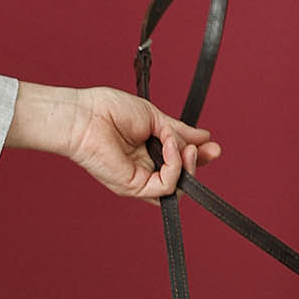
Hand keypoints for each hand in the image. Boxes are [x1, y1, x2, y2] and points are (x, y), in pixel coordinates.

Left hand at [6, 82, 219, 197]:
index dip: (198, 156)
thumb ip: (178, 131)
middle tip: (208, 149)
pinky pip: (165, 186)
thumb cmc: (109, 111)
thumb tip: (203, 136)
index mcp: (149, 152)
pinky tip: (170, 149)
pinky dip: (175, 168)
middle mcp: (144, 168)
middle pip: (182, 178)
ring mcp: (139, 180)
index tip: (211, 146)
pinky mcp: (132, 187)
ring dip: (188, 166)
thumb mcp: (154, 118)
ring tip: (184, 147)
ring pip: (177, 187)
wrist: (86, 114)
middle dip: (199, 163)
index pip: (180, 162)